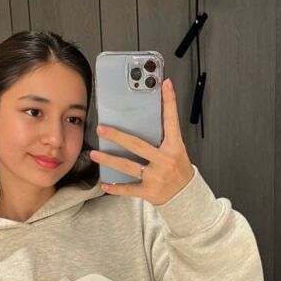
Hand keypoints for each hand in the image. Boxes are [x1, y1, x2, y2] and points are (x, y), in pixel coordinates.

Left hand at [89, 77, 194, 204]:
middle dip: (117, 136)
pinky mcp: (149, 191)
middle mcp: (165, 161)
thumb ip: (164, 137)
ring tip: (95, 154)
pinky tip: (104, 184)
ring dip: (109, 159)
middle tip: (101, 129)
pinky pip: (128, 189)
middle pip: (137, 145)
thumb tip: (146, 119)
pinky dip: (115, 188)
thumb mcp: (177, 151)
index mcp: (174, 147)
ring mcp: (156, 177)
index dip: (170, 101)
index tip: (165, 84)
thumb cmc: (178, 170)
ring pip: (128, 166)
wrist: (186, 196)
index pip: (171, 121)